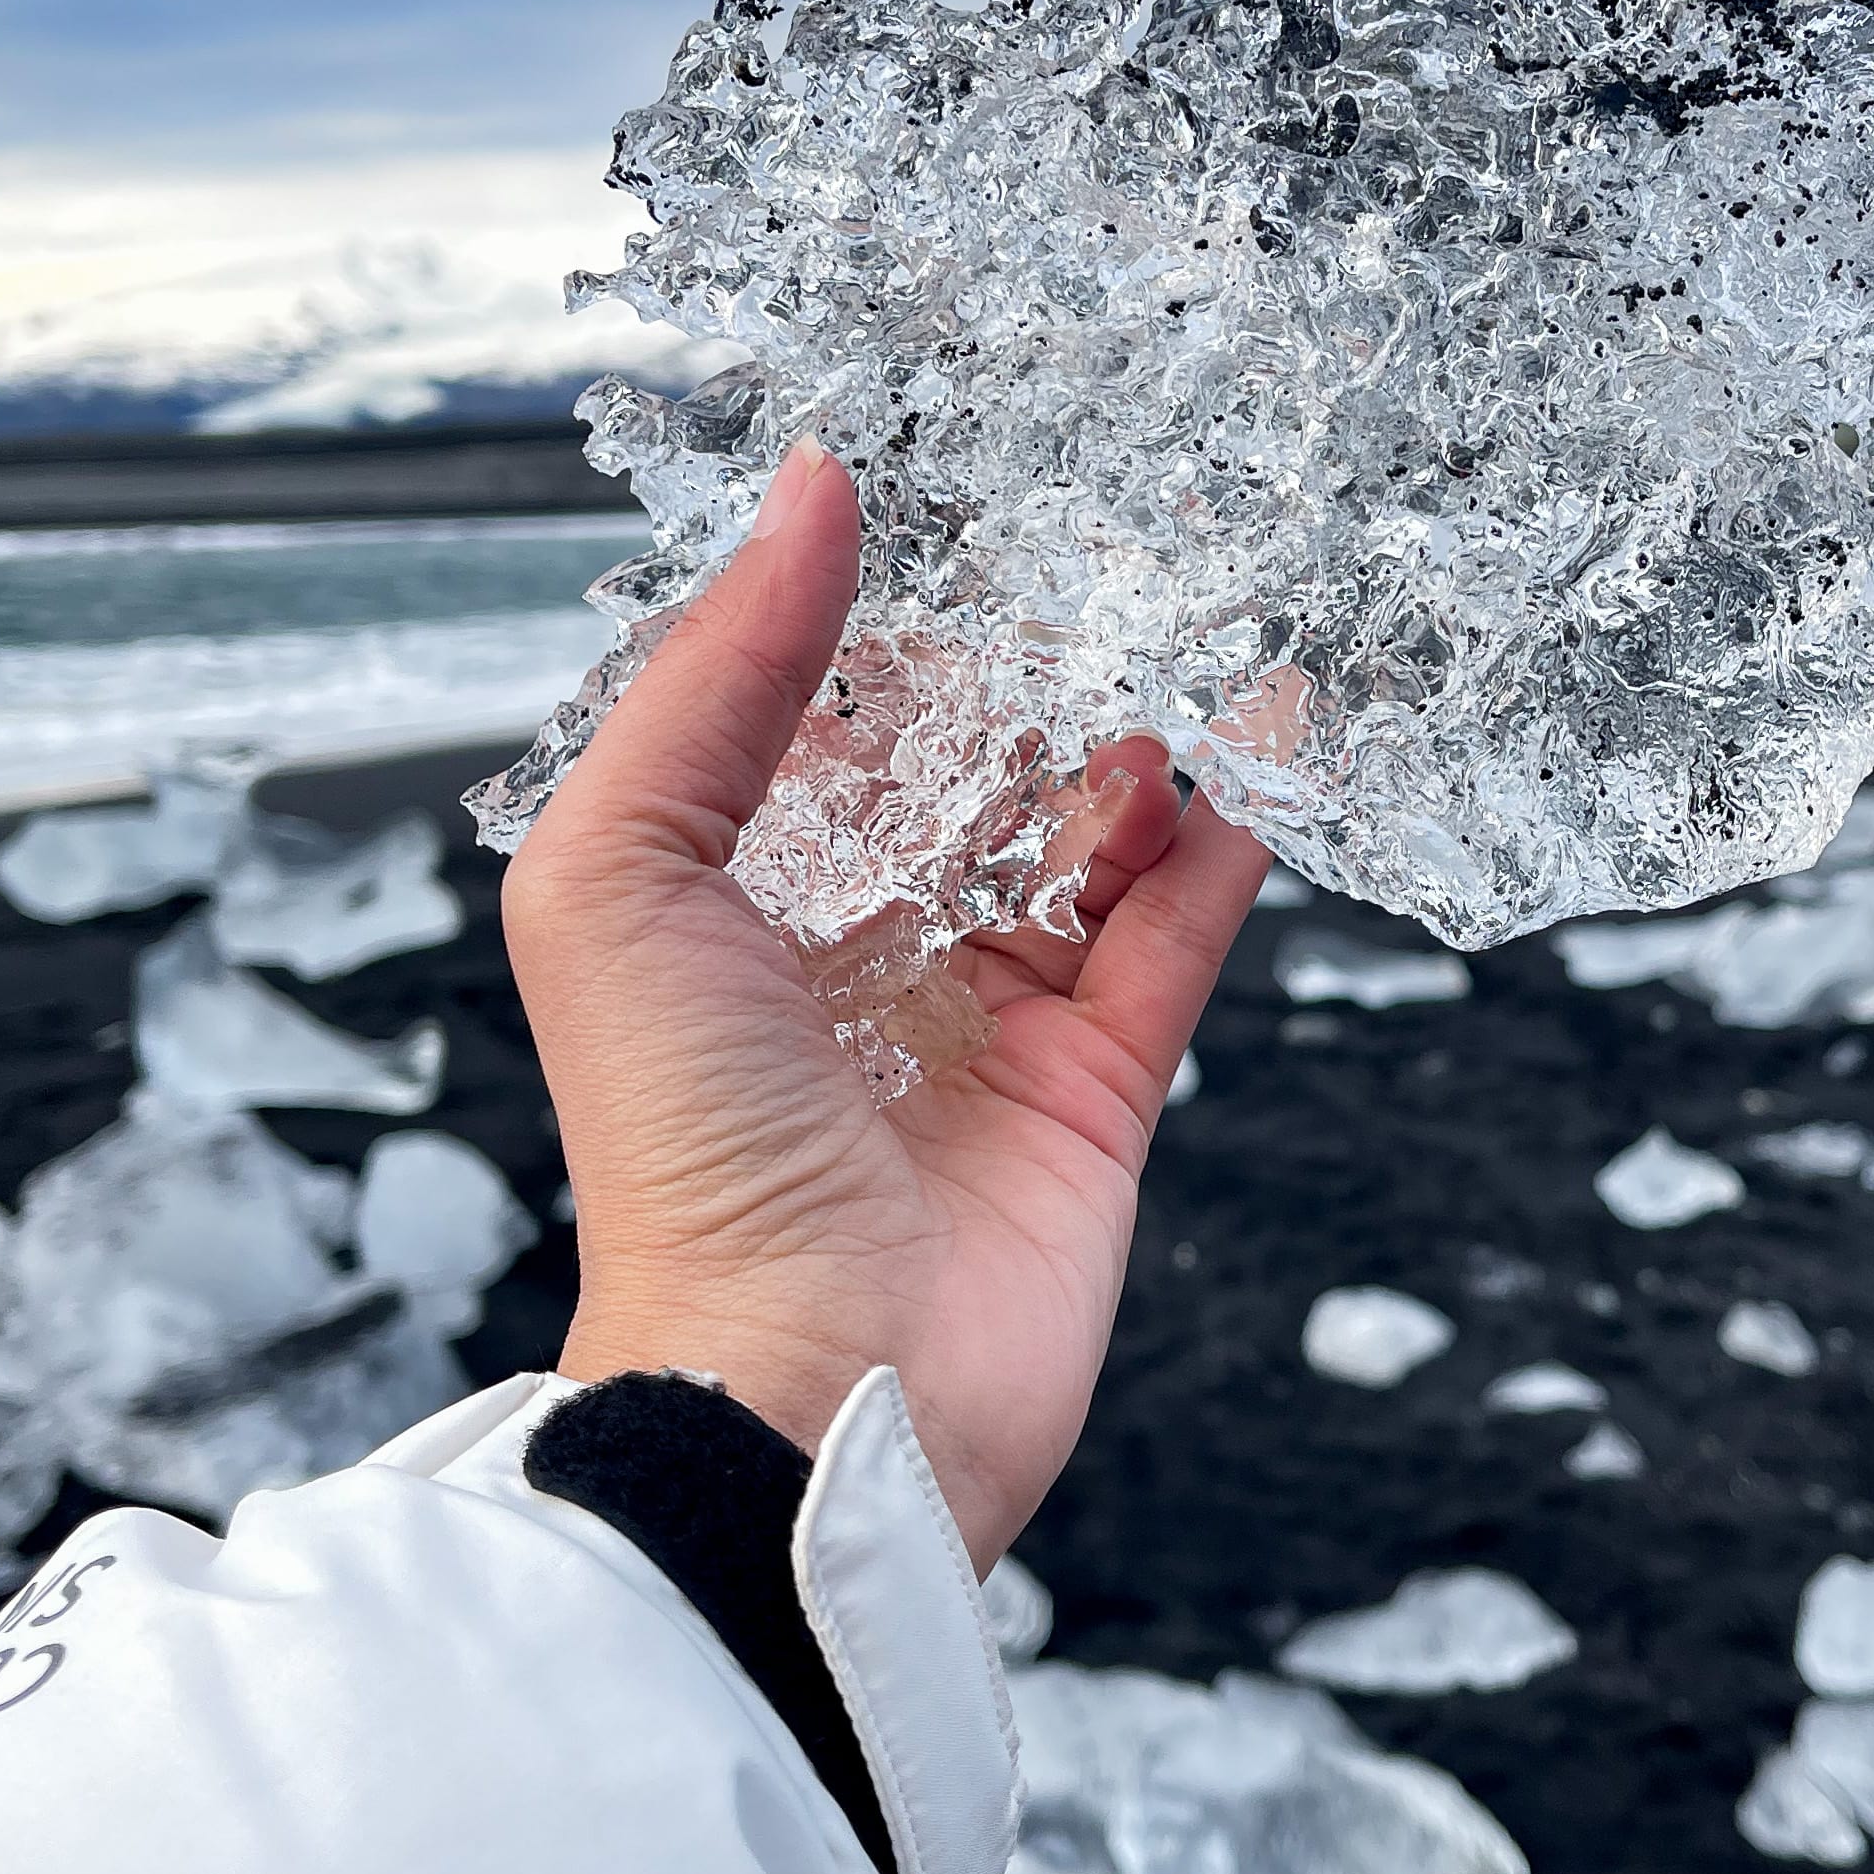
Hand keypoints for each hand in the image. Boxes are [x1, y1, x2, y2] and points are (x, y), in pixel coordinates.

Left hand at [501, 442, 1265, 1568]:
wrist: (807, 1381)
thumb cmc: (679, 1153)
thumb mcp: (626, 872)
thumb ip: (719, 678)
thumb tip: (813, 491)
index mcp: (725, 910)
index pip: (809, 736)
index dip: (870, 637)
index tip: (939, 518)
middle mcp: (852, 962)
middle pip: (959, 785)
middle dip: (1021, 685)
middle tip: (1091, 569)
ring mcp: (981, 1029)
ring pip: (1077, 850)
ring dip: (1125, 756)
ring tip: (1174, 660)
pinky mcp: (1092, 1095)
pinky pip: (1171, 944)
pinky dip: (1218, 852)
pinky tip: (1247, 765)